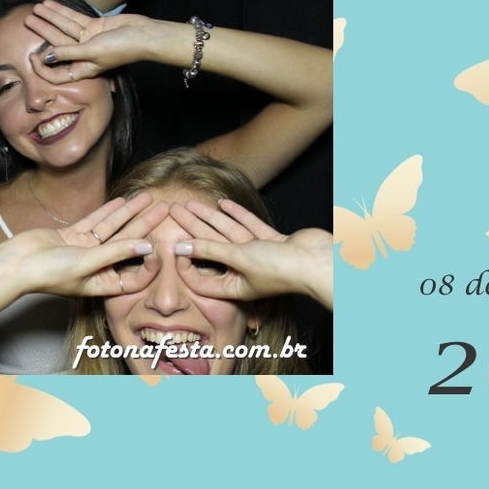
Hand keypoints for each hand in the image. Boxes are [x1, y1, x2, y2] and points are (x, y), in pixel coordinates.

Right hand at [2, 194, 168, 299]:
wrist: (19, 262)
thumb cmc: (50, 272)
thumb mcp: (88, 263)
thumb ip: (116, 253)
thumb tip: (146, 247)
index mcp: (102, 283)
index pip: (133, 275)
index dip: (148, 263)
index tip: (160, 248)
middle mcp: (97, 267)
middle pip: (128, 244)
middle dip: (146, 227)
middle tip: (165, 209)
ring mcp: (85, 250)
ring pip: (114, 229)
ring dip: (130, 213)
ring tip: (147, 197)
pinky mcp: (73, 237)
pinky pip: (96, 221)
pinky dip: (108, 211)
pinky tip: (122, 200)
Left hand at [26, 0, 165, 79]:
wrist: (143, 34)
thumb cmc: (122, 49)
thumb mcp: (92, 52)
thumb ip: (69, 53)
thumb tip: (47, 57)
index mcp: (82, 69)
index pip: (57, 72)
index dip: (43, 67)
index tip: (32, 56)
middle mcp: (82, 55)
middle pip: (56, 43)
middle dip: (42, 32)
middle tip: (26, 21)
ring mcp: (87, 39)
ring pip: (63, 28)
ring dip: (50, 18)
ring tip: (34, 9)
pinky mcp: (93, 27)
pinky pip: (74, 19)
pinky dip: (62, 12)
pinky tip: (50, 5)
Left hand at [170, 198, 332, 308]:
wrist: (315, 261)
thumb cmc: (279, 268)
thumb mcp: (238, 258)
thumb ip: (210, 251)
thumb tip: (180, 248)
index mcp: (234, 286)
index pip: (201, 278)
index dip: (186, 264)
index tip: (172, 246)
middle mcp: (244, 272)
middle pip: (211, 248)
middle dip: (191, 229)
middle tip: (173, 211)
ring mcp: (259, 256)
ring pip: (227, 234)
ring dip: (209, 218)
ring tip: (190, 202)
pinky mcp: (272, 242)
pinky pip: (249, 227)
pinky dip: (237, 214)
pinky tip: (223, 203)